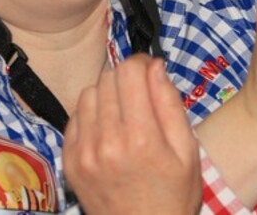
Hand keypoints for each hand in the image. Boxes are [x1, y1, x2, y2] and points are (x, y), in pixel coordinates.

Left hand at [63, 55, 200, 214]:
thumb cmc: (173, 194)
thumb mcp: (187, 151)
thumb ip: (170, 104)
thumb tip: (155, 65)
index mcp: (141, 138)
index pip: (129, 71)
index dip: (142, 63)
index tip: (150, 70)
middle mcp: (107, 142)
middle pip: (108, 78)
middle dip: (127, 78)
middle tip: (140, 94)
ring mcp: (83, 152)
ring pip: (88, 93)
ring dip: (107, 94)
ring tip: (123, 113)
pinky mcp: (69, 161)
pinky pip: (75, 116)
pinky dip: (91, 114)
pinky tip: (107, 129)